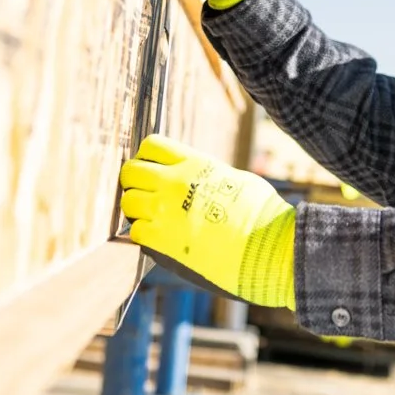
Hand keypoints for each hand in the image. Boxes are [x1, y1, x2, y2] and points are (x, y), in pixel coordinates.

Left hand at [119, 135, 295, 308]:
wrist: (267, 249)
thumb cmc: (261, 214)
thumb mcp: (236, 178)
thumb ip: (208, 175)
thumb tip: (199, 178)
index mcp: (194, 162)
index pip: (151, 145)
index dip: (148, 157)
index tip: (154, 168)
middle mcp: (174, 182)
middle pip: (131, 171)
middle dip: (135, 181)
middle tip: (147, 194)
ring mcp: (164, 211)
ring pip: (128, 202)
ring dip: (137, 209)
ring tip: (153, 218)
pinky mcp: (162, 241)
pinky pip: (135, 232)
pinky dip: (143, 235)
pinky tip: (160, 238)